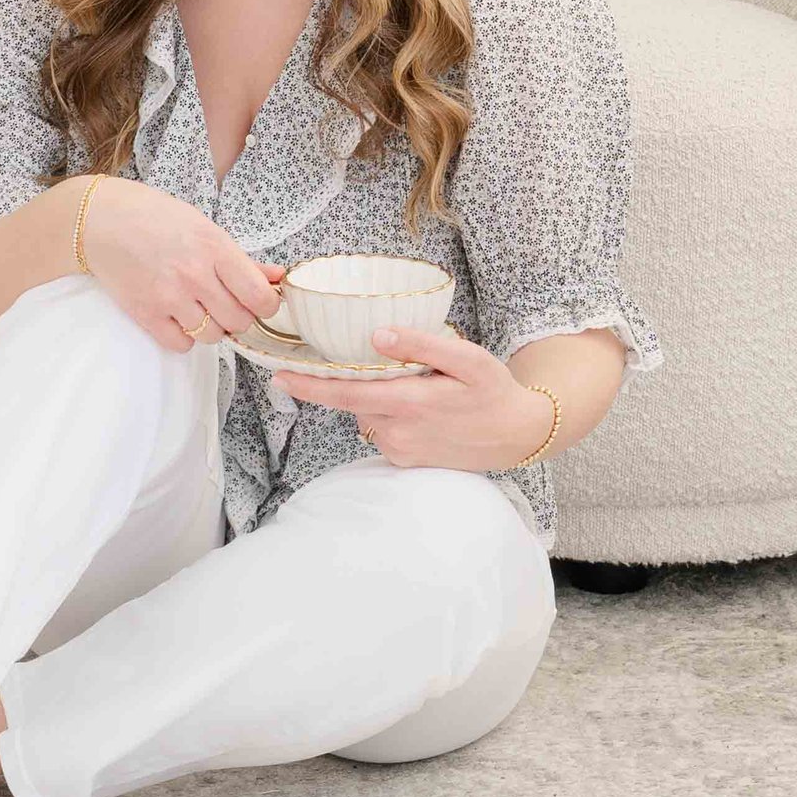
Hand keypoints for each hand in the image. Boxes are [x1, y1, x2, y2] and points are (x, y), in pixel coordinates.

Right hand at [76, 177, 287, 355]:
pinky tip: (178, 316)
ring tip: (200, 307)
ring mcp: (169, 297)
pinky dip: (185, 337)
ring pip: (213, 336)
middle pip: (239, 321)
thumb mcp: (205, 228)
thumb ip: (244, 260)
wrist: (102, 221)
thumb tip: (280, 278)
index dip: (267, 305)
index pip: (259, 296)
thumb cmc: (156, 218)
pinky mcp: (146, 314)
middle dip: (239, 316)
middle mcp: (195, 275)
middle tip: (227, 303)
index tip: (261, 302)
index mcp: (215, 247)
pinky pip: (181, 345)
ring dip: (212, 327)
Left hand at [269, 320, 554, 471]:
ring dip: (374, 396)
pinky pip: (382, 429)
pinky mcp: (407, 460)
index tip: (278, 376)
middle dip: (344, 382)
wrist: (518, 436)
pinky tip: (417, 402)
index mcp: (409, 403)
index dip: (309, 387)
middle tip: (357, 359)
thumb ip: (421, 345)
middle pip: (353, 402)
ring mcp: (401, 450)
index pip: (345, 394)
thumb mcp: (466, 358)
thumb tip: (376, 335)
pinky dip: (387, 411)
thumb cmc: (493, 391)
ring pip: (368, 415)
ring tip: (411, 380)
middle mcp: (398, 432)